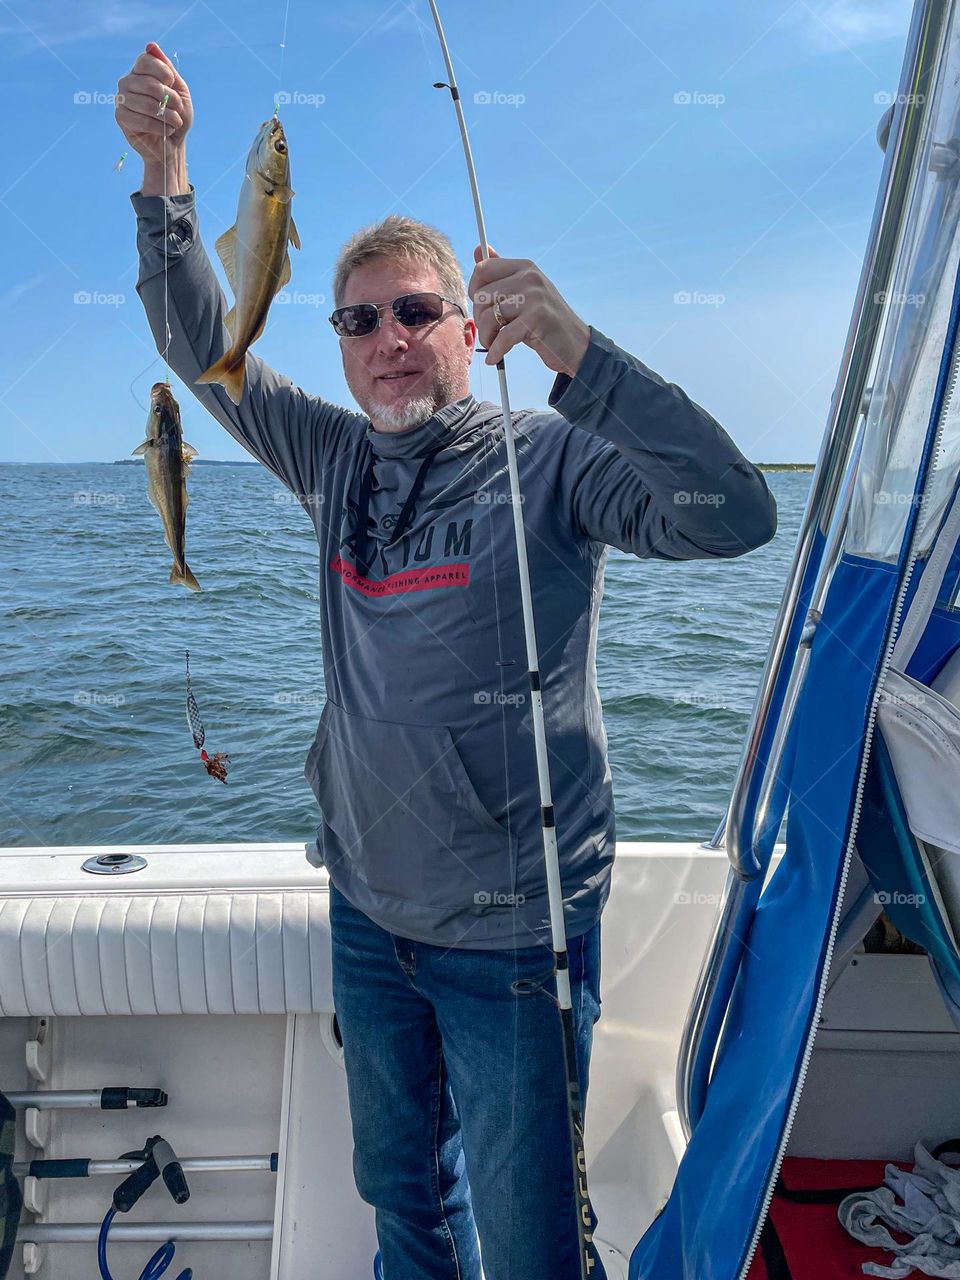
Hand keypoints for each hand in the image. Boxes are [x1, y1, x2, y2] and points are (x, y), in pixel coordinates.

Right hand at [116, 42, 192, 164]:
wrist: (173, 144)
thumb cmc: (176, 116)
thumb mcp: (179, 90)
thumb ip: (167, 68)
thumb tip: (150, 45)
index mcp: (139, 72)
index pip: (146, 60)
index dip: (163, 72)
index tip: (172, 83)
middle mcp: (127, 82)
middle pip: (148, 83)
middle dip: (170, 98)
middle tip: (178, 109)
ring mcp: (121, 99)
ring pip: (146, 104)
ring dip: (167, 116)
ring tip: (175, 122)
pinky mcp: (121, 118)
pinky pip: (141, 120)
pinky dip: (159, 127)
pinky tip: (165, 130)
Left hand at [467, 245, 590, 377]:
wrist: (577, 344)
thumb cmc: (545, 320)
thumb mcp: (525, 292)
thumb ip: (502, 274)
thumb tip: (478, 249)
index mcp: (525, 267)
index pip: (483, 269)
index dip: (474, 290)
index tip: (482, 307)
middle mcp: (529, 278)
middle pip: (482, 296)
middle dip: (479, 319)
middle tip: (489, 332)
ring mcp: (534, 297)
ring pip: (488, 317)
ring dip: (486, 337)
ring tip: (493, 345)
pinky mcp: (536, 319)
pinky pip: (502, 337)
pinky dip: (495, 351)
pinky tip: (494, 358)